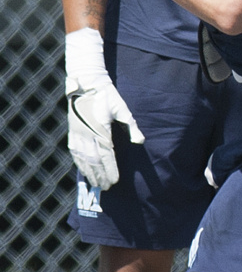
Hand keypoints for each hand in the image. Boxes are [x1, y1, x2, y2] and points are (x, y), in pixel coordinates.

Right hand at [65, 28, 144, 189]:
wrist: (87, 83)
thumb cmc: (107, 96)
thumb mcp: (122, 108)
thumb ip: (132, 125)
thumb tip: (140, 141)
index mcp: (100, 129)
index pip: (106, 155)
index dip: (110, 169)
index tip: (115, 181)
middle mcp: (87, 133)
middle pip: (94, 161)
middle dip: (100, 175)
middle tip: (106, 188)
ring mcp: (78, 133)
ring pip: (83, 158)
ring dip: (89, 172)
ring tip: (95, 184)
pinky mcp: (73, 131)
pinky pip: (74, 152)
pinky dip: (79, 163)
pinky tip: (83, 171)